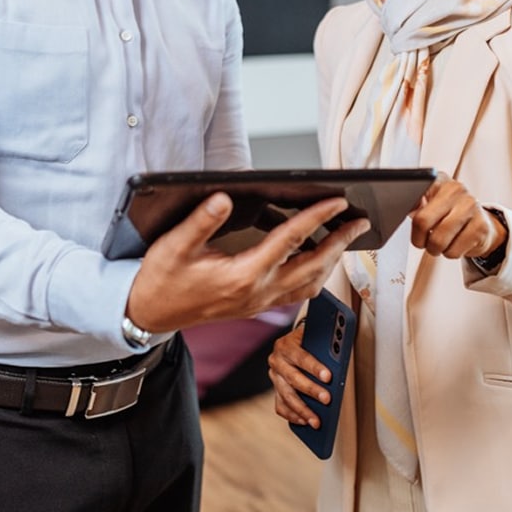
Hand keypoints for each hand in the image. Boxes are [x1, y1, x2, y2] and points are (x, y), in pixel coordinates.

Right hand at [125, 194, 369, 333]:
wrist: (150, 314)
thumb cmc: (162, 278)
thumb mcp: (174, 245)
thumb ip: (201, 221)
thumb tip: (225, 197)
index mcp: (241, 275)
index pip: (289, 240)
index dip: (316, 217)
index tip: (338, 200)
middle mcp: (257, 292)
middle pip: (312, 265)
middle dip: (340, 242)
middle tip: (360, 221)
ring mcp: (259, 302)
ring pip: (309, 283)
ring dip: (331, 260)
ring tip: (345, 238)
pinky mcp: (256, 305)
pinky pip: (297, 292)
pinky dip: (314, 274)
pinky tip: (317, 259)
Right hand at [269, 323, 331, 427]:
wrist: (294, 342)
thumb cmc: (308, 340)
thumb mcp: (314, 336)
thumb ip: (323, 344)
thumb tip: (338, 357)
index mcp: (285, 345)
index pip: (301, 356)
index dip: (314, 367)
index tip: (328, 377)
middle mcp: (277, 360)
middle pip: (293, 378)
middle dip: (311, 390)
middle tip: (327, 399)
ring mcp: (275, 377)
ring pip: (287, 396)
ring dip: (303, 410)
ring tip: (317, 421)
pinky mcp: (276, 390)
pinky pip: (281, 406)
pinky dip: (293, 416)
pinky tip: (305, 421)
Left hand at [407, 174, 505, 260]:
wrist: (482, 223)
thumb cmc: (449, 213)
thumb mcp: (430, 202)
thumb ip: (413, 203)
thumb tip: (397, 209)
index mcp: (439, 180)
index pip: (414, 193)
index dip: (409, 213)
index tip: (414, 222)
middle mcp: (455, 189)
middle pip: (422, 220)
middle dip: (419, 239)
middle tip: (423, 241)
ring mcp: (470, 206)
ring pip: (438, 240)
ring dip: (435, 249)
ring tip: (439, 243)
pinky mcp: (481, 226)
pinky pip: (453, 251)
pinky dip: (449, 253)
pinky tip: (454, 244)